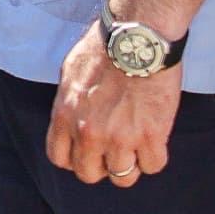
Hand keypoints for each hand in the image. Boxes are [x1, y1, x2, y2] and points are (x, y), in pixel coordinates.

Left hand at [47, 18, 179, 186]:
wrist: (137, 36)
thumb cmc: (104, 47)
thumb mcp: (70, 74)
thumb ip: (69, 105)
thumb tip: (72, 121)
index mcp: (65, 117)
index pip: (60, 158)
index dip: (74, 158)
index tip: (87, 152)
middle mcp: (89, 133)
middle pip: (89, 173)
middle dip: (101, 165)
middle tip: (113, 150)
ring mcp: (121, 138)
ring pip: (122, 177)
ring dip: (130, 165)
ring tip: (136, 147)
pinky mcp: (151, 135)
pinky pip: (153, 165)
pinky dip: (154, 156)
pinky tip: (154, 140)